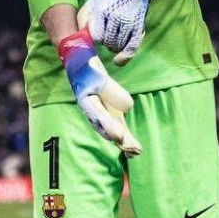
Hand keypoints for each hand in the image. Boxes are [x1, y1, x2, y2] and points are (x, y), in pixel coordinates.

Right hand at [58, 28, 142, 155]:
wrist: (81, 65)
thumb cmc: (88, 69)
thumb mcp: (98, 76)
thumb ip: (112, 90)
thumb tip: (128, 107)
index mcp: (87, 103)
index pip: (99, 117)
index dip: (109, 128)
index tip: (119, 137)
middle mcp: (94, 113)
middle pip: (107, 128)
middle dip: (119, 139)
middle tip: (131, 148)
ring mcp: (102, 114)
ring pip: (114, 131)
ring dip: (125, 142)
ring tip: (137, 151)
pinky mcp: (110, 114)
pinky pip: (119, 127)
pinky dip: (127, 137)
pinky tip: (136, 149)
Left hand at [78, 0, 182, 64]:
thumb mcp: (93, 2)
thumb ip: (82, 17)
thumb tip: (79, 35)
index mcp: (102, 9)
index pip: (95, 35)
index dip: (95, 39)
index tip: (97, 36)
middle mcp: (115, 15)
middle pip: (106, 42)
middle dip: (106, 42)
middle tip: (108, 34)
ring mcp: (128, 21)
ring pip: (117, 46)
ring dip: (115, 46)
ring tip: (115, 37)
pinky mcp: (139, 27)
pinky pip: (131, 48)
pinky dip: (124, 57)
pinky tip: (118, 61)